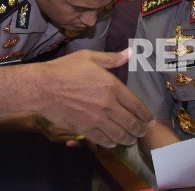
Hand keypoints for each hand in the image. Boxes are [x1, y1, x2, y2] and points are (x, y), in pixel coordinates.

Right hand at [37, 49, 153, 147]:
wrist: (43, 88)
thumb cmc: (65, 69)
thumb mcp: (89, 57)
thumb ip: (111, 58)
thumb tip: (130, 52)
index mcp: (112, 87)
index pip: (136, 105)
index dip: (146, 115)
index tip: (151, 121)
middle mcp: (108, 106)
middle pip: (131, 123)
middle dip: (140, 129)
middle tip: (143, 131)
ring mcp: (97, 120)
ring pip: (119, 134)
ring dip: (128, 138)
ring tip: (131, 139)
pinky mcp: (85, 129)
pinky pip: (103, 140)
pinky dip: (111, 143)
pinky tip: (113, 142)